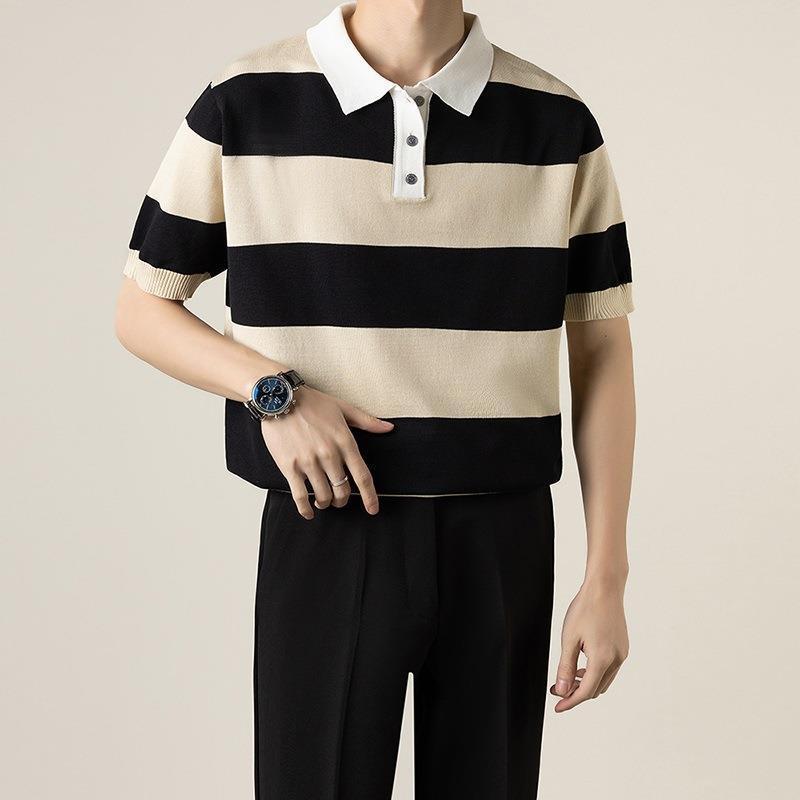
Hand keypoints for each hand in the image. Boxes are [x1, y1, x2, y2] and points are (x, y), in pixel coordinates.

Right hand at [260, 386, 393, 518]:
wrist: (279, 398)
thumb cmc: (312, 402)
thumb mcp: (343, 408)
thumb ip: (367, 421)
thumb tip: (389, 428)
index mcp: (345, 442)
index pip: (362, 476)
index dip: (370, 497)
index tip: (373, 509)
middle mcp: (329, 454)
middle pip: (343, 491)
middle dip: (342, 500)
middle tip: (339, 500)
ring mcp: (308, 462)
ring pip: (323, 496)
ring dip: (325, 503)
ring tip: (322, 501)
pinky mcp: (289, 467)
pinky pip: (300, 496)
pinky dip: (305, 508)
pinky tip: (308, 511)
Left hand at [550, 579, 628, 711]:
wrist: (605, 588)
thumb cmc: (585, 609)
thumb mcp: (569, 639)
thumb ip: (565, 667)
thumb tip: (562, 691)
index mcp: (602, 659)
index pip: (586, 691)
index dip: (570, 702)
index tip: (557, 708)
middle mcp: (616, 660)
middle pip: (596, 689)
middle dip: (576, 693)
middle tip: (557, 690)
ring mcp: (622, 654)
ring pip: (604, 680)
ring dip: (586, 684)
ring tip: (567, 679)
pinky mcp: (623, 647)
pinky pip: (609, 669)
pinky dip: (595, 673)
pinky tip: (582, 666)